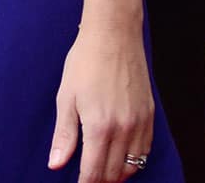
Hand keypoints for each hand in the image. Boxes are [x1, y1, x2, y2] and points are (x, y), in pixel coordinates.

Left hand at [48, 23, 153, 181]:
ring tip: (102, 170)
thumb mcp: (66, 97)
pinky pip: (145, 150)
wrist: (113, 36)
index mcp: (99, 127)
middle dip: (99, 180)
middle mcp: (123, 130)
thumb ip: (63, 135)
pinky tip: (121, 155)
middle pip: (113, 173)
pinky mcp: (149, 116)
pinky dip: (134, 160)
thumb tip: (55, 164)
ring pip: (132, 166)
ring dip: (117, 173)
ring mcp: (139, 123)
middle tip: (87, 177)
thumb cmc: (85, 62)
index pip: (94, 172)